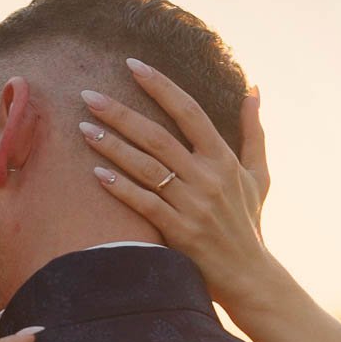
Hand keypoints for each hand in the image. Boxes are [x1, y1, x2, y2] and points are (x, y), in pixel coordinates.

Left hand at [80, 60, 276, 305]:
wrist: (249, 276)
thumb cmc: (248, 222)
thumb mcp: (258, 175)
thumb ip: (253, 131)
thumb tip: (253, 89)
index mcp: (224, 158)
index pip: (189, 111)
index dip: (160, 86)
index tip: (132, 65)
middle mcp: (208, 178)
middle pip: (157, 136)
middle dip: (120, 113)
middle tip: (88, 94)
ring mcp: (193, 205)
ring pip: (146, 167)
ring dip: (112, 146)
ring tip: (83, 128)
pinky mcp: (179, 232)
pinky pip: (144, 204)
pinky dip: (121, 188)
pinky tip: (96, 173)